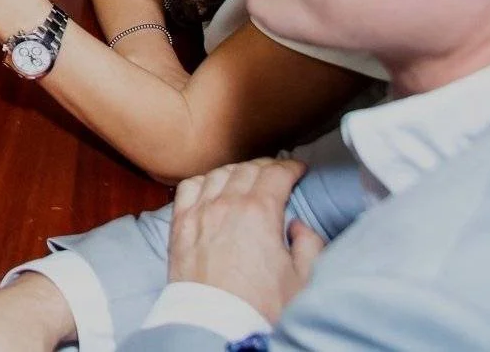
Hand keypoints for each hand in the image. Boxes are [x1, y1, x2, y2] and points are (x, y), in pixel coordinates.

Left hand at [166, 158, 317, 323]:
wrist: (216, 324)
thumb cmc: (260, 306)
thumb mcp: (302, 279)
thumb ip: (309, 244)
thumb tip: (298, 226)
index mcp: (259, 212)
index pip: (276, 174)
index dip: (291, 167)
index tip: (298, 169)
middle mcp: (226, 204)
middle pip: (247, 169)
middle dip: (266, 166)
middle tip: (277, 171)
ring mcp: (199, 212)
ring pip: (217, 174)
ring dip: (236, 170)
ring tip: (248, 176)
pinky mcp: (179, 224)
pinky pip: (188, 187)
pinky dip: (203, 180)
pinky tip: (212, 185)